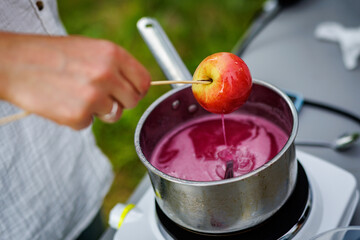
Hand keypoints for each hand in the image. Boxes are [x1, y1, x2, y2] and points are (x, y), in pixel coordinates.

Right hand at [0, 32, 150, 128]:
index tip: (129, 93)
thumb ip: (116, 66)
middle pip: (132, 101)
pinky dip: (78, 118)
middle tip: (100, 96)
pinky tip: (63, 102)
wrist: (13, 63)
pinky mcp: (78, 115)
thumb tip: (135, 85)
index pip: (144, 81)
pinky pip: (89, 124)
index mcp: (113, 54)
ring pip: (114, 115)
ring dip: (99, 111)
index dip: (138, 90)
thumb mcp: (90, 49)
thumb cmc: (51, 54)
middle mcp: (107, 74)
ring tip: (77, 96)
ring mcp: (94, 96)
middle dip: (119, 102)